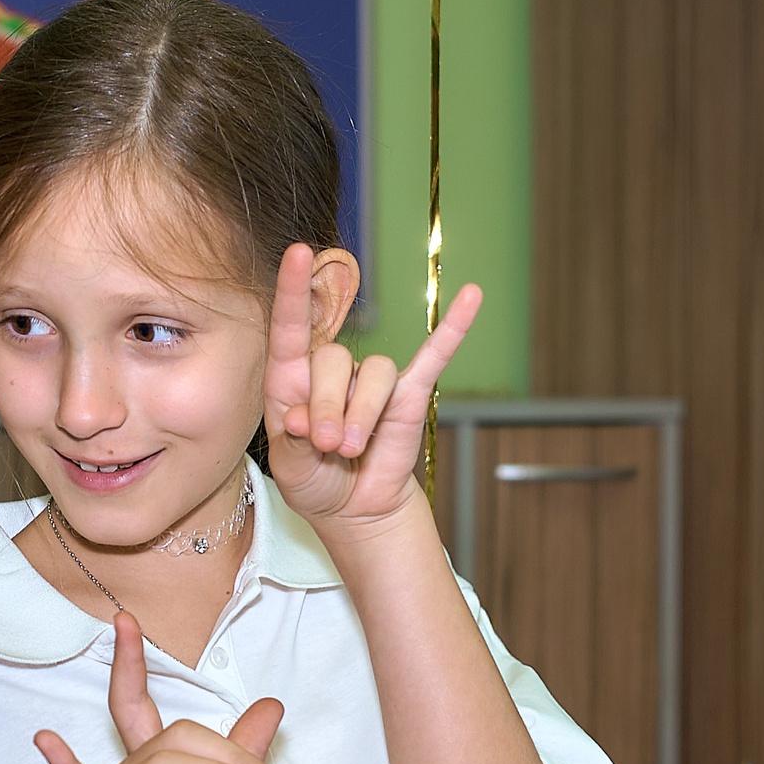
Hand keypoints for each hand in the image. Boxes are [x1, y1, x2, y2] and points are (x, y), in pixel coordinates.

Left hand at [263, 240, 477, 527]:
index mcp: (292, 378)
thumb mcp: (290, 468)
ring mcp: (371, 380)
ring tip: (350, 449)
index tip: (297, 254)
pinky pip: (434, 356)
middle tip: (327, 445)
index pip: (291, 326)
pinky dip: (453, 329)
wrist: (352, 509)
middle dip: (327, 406)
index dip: (294, 291)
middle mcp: (331, 370)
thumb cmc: (315, 481)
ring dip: (361, 414)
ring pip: (373, 374)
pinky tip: (473, 296)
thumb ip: (292, 441)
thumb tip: (303, 417)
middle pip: (332, 359)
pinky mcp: (409, 393)